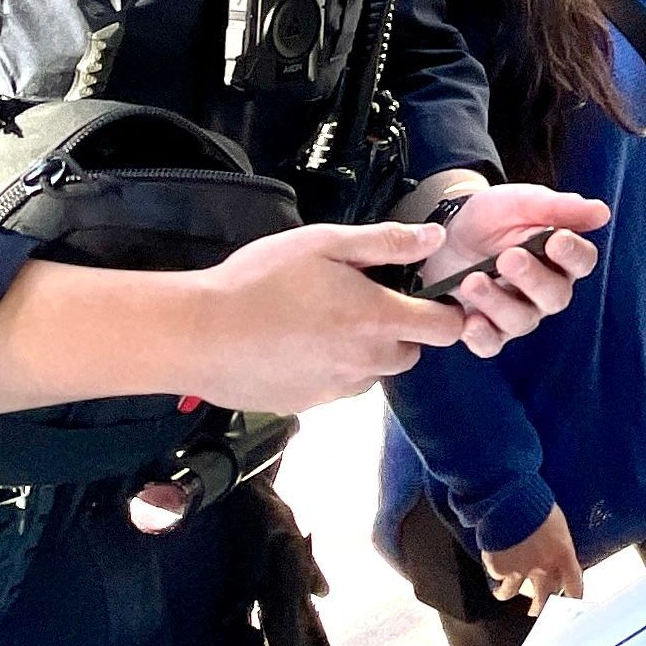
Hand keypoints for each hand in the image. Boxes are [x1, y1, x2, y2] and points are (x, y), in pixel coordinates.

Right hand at [175, 220, 476, 412]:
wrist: (198, 334)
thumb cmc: (258, 282)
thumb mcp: (325, 244)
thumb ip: (386, 242)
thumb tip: (434, 239)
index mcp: (378, 320)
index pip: (448, 328)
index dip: (447, 311)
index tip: (428, 296)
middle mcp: (367, 362)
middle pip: (412, 352)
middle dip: (400, 329)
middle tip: (361, 300)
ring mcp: (338, 390)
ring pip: (374, 371)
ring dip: (364, 350)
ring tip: (322, 320)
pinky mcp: (309, 405)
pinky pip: (338, 387)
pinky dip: (331, 368)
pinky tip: (297, 343)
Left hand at [424, 185, 611, 354]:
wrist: (447, 231)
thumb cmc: (491, 217)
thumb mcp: (520, 203)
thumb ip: (559, 207)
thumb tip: (602, 213)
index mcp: (561, 257)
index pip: (582, 261)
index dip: (573, 254)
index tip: (556, 240)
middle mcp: (546, 290)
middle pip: (555, 296)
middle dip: (532, 278)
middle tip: (507, 257)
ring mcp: (518, 313)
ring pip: (522, 321)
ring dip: (498, 302)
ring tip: (472, 280)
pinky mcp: (488, 329)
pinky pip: (491, 345)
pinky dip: (481, 336)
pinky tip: (469, 321)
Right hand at [481, 505, 585, 612]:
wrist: (510, 499)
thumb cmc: (535, 504)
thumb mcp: (556, 524)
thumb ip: (557, 545)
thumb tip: (553, 552)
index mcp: (563, 555)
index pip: (574, 586)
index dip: (573, 598)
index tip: (572, 604)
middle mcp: (543, 568)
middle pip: (544, 600)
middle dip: (540, 609)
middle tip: (536, 612)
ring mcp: (520, 571)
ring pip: (511, 593)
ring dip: (506, 593)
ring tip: (502, 592)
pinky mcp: (500, 568)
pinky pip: (496, 576)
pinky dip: (494, 570)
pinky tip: (492, 562)